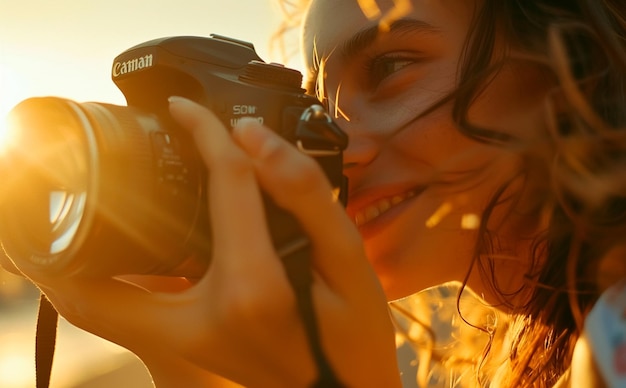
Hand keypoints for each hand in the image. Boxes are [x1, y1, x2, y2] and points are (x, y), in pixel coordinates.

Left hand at [5, 97, 399, 386]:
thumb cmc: (356, 338)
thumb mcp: (351, 261)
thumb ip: (307, 196)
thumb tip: (255, 139)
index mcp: (254, 288)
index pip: (220, 189)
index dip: (206, 134)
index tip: (186, 108)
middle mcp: (201, 319)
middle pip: (99, 274)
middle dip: (71, 224)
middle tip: (70, 175)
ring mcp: (185, 341)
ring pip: (93, 306)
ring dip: (70, 259)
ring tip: (79, 207)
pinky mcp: (185, 346)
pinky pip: (121, 314)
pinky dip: (103, 280)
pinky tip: (125, 246)